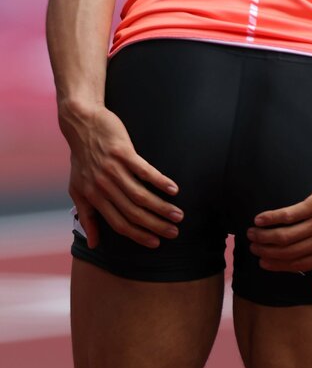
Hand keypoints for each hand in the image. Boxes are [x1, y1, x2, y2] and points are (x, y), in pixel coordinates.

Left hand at [62, 105, 181, 248]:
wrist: (81, 123)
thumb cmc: (80, 157)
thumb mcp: (77, 188)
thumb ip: (86, 216)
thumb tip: (92, 244)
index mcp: (93, 197)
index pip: (118, 223)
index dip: (138, 235)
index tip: (156, 242)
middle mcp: (103, 186)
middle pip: (133, 212)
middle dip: (155, 225)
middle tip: (174, 232)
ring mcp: (113, 169)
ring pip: (140, 195)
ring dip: (161, 207)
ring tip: (178, 214)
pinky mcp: (122, 151)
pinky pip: (144, 170)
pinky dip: (160, 181)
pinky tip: (173, 189)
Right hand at [248, 168, 311, 294]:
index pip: (298, 265)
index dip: (278, 265)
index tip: (263, 262)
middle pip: (288, 251)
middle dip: (266, 251)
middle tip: (253, 247)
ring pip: (285, 235)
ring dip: (265, 236)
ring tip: (252, 233)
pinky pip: (289, 214)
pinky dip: (271, 218)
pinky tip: (260, 218)